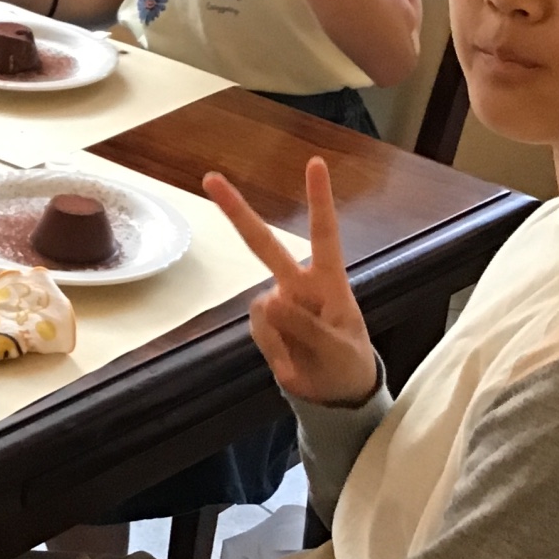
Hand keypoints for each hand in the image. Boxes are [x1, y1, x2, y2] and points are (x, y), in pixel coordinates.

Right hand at [204, 158, 378, 406]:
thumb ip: (305, 326)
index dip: (319, 200)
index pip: (325, 235)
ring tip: (303, 364)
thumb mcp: (338, 350)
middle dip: (236, 211)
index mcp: (329, 281)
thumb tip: (265, 301)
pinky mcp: (263, 325)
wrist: (336, 395)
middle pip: (264, 244)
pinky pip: (257, 331)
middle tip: (210, 178)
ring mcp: (278, 303)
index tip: (314, 163)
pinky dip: (274, 353)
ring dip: (278, 340)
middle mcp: (298, 284)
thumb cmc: (348, 364)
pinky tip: (291, 366)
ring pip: (261, 310)